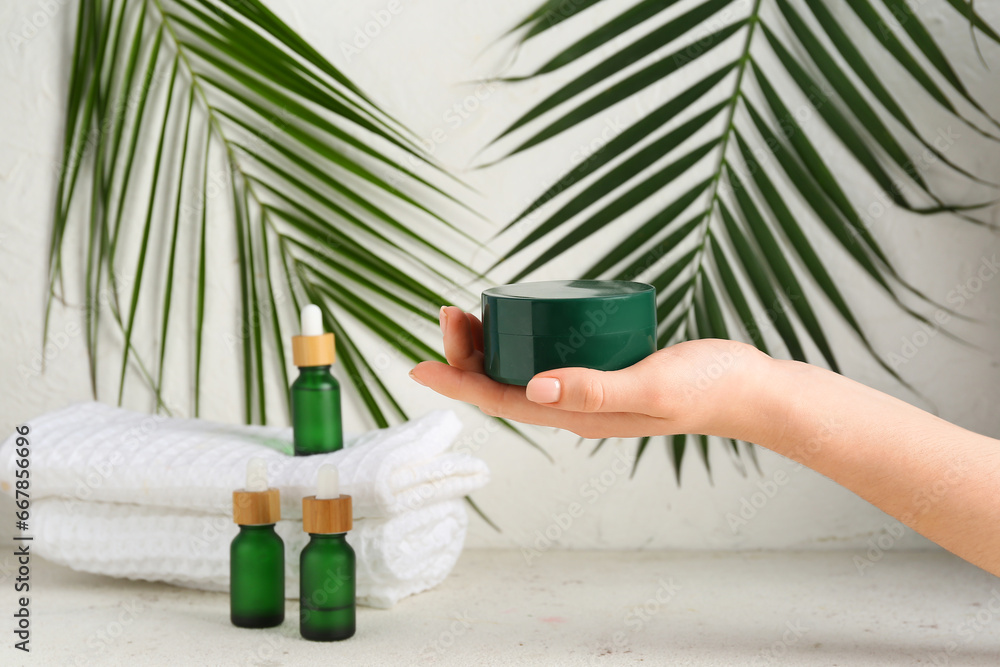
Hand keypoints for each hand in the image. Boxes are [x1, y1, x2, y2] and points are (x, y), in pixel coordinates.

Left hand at [409, 306, 773, 439]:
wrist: (749, 389)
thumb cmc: (706, 388)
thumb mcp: (651, 385)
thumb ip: (596, 390)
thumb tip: (533, 388)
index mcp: (577, 416)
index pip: (501, 401)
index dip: (456, 382)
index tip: (417, 364)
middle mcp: (574, 406)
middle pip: (504, 383)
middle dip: (467, 353)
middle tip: (449, 313)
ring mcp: (589, 388)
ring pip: (523, 368)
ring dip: (491, 345)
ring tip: (469, 313)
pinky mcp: (605, 368)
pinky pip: (551, 356)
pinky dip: (525, 338)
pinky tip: (522, 318)